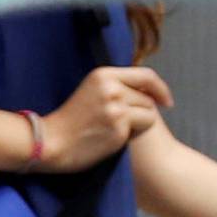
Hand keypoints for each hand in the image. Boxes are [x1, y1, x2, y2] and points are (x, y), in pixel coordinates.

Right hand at [28, 65, 171, 173]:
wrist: (50, 142)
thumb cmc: (69, 121)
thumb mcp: (90, 91)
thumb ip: (115, 87)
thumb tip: (145, 91)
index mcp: (103, 75)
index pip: (145, 75)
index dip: (160, 88)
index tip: (166, 101)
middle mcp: (112, 88)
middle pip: (147, 97)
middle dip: (143, 111)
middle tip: (127, 123)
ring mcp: (116, 108)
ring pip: (148, 113)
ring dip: (140, 124)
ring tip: (117, 130)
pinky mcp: (118, 128)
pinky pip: (141, 129)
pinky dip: (132, 135)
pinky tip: (113, 139)